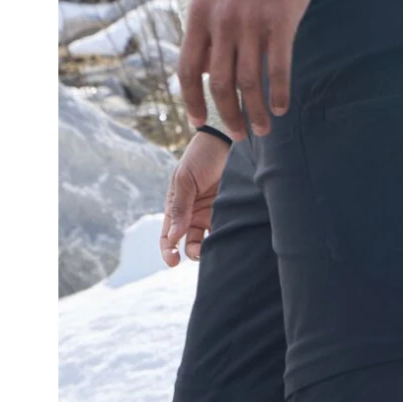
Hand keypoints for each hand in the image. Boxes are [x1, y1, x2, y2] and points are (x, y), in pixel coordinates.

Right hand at [161, 129, 229, 265]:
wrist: (228, 140)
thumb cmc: (200, 156)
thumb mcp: (184, 179)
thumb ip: (180, 207)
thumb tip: (173, 237)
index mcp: (178, 208)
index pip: (169, 236)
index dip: (168, 251)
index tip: (172, 261)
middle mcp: (195, 214)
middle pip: (191, 243)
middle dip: (193, 252)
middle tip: (200, 253)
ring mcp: (215, 213)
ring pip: (211, 239)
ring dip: (212, 247)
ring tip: (218, 246)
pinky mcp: (234, 210)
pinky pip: (230, 228)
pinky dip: (230, 236)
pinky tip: (233, 237)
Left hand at [178, 0, 321, 139]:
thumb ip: (205, 28)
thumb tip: (206, 71)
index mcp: (199, 13)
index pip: (188, 69)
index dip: (192, 101)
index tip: (200, 121)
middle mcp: (222, 20)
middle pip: (220, 83)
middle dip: (228, 115)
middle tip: (239, 133)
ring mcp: (252, 22)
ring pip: (250, 82)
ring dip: (256, 112)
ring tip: (263, 128)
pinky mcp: (282, 21)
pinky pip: (279, 68)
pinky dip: (280, 93)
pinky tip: (283, 107)